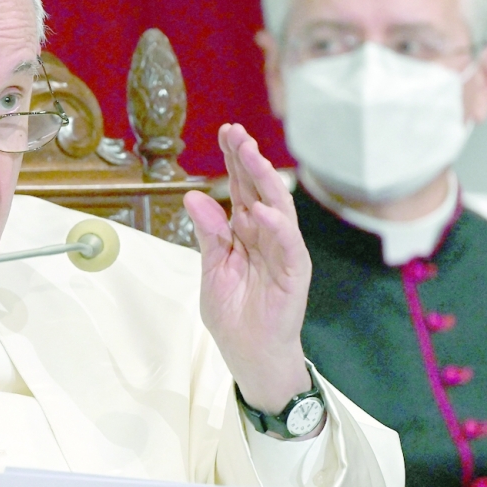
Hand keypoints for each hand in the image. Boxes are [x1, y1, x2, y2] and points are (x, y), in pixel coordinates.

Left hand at [183, 124, 312, 414]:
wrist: (249, 354)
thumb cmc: (233, 314)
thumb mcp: (212, 269)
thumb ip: (208, 233)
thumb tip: (192, 196)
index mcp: (245, 231)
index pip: (241, 187)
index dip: (235, 159)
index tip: (226, 131)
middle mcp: (267, 235)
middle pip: (260, 189)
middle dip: (249, 159)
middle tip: (237, 133)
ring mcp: (283, 252)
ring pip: (279, 209)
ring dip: (265, 182)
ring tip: (252, 156)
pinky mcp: (294, 275)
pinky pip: (289, 247)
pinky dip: (279, 228)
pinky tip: (265, 210)